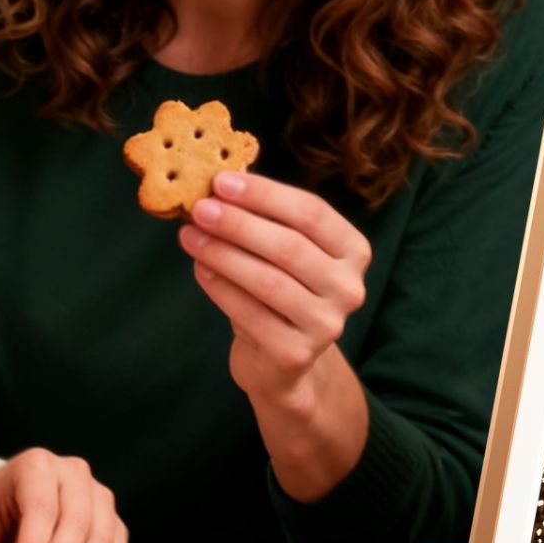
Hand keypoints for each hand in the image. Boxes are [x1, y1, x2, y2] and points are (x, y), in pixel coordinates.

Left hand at [179, 171, 371, 404]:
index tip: (222, 182)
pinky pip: (250, 313)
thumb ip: (263, 221)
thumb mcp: (282, 252)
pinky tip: (200, 268)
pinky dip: (220, 287)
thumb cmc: (278, 291)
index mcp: (353, 251)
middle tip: (200, 208)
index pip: (311, 212)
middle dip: (238, 224)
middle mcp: (348, 288)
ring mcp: (327, 324)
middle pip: (289, 246)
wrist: (281, 361)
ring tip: (190, 236)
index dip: (265, 194)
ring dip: (222, 254)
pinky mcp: (296, 353)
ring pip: (268, 281)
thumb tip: (219, 187)